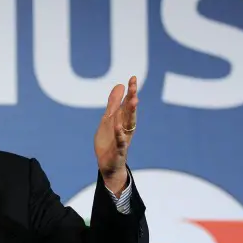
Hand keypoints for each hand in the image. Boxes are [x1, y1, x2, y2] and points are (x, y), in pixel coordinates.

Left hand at [94, 76, 137, 193]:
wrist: (108, 164)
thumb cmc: (109, 141)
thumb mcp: (108, 120)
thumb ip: (113, 104)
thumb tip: (120, 85)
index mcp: (123, 120)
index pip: (128, 103)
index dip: (130, 91)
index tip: (132, 78)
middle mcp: (126, 127)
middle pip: (130, 111)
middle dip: (132, 98)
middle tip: (134, 86)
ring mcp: (123, 138)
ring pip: (129, 124)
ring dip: (131, 113)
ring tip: (133, 101)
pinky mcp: (119, 150)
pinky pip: (120, 142)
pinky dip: (120, 135)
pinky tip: (118, 127)